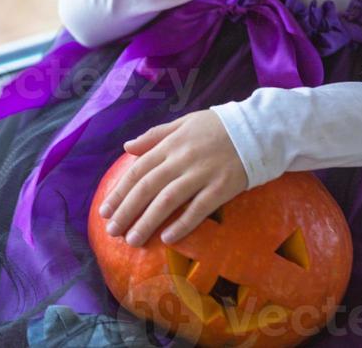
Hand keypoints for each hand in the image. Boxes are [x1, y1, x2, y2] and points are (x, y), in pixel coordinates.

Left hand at [98, 110, 248, 245]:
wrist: (255, 129)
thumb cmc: (216, 127)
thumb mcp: (182, 123)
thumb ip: (154, 136)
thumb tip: (127, 147)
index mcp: (170, 144)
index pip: (138, 170)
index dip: (120, 191)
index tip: (105, 210)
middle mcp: (182, 159)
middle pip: (148, 187)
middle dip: (127, 211)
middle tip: (112, 232)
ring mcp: (202, 174)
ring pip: (168, 201)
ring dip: (147, 222)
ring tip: (132, 239)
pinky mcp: (222, 188)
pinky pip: (199, 209)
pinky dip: (182, 225)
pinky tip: (168, 239)